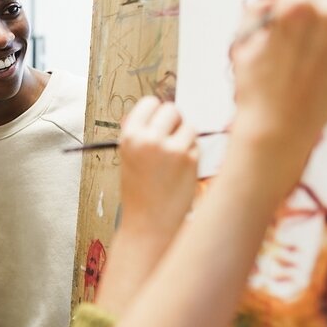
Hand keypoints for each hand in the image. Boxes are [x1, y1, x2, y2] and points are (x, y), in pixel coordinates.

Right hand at [117, 97, 198, 238]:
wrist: (149, 223)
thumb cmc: (139, 192)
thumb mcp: (129, 158)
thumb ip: (139, 133)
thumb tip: (154, 108)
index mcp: (129, 136)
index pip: (150, 103)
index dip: (157, 113)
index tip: (159, 123)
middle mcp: (149, 138)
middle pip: (172, 110)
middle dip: (174, 122)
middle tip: (171, 140)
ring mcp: (171, 148)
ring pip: (189, 126)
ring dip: (186, 139)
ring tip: (175, 161)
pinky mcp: (190, 159)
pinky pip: (196, 144)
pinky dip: (193, 154)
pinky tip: (181, 172)